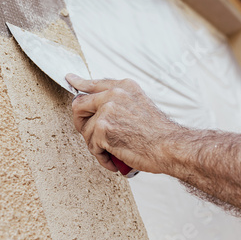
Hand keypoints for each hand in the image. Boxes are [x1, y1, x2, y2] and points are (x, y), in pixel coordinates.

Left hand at [66, 74, 180, 173]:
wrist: (169, 146)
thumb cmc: (159, 133)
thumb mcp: (140, 106)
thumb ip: (119, 103)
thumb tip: (101, 109)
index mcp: (124, 87)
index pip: (95, 83)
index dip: (80, 83)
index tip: (71, 79)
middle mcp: (114, 94)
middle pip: (79, 104)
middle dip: (82, 123)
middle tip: (93, 137)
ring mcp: (107, 110)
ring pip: (84, 130)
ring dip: (97, 146)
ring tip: (113, 152)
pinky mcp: (102, 128)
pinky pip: (92, 146)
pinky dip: (102, 157)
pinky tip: (114, 160)